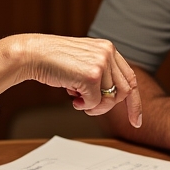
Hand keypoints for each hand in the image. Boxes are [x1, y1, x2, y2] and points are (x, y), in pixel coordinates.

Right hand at [0, 35, 141, 126]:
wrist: (33, 54)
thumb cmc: (53, 60)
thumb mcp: (82, 62)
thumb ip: (99, 74)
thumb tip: (109, 98)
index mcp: (108, 48)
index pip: (130, 78)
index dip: (134, 102)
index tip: (135, 121)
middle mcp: (108, 53)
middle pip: (124, 92)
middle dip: (107, 106)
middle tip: (89, 108)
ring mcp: (102, 63)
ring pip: (111, 100)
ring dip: (94, 107)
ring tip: (78, 101)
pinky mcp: (92, 75)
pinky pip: (96, 102)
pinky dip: (84, 105)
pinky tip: (72, 97)